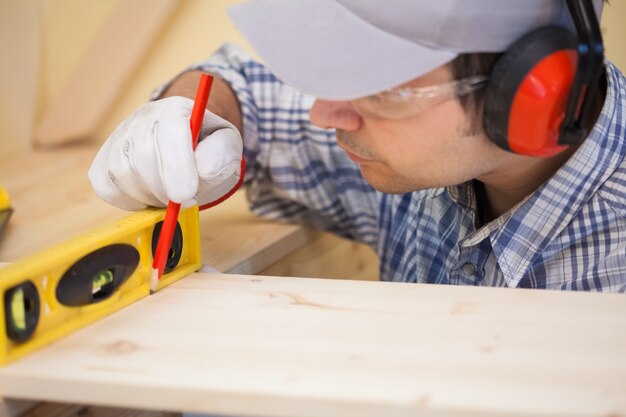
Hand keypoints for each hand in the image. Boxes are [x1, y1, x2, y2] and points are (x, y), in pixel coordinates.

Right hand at [88, 96, 242, 209]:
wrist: (189, 146)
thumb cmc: (209, 148)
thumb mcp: (227, 147)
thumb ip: (221, 155)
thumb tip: (202, 171)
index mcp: (177, 109)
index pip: (170, 133)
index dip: (176, 167)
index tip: (186, 195)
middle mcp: (143, 118)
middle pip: (143, 157)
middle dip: (166, 188)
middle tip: (186, 199)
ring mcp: (118, 138)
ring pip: (123, 174)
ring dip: (150, 196)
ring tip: (170, 193)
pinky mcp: (103, 161)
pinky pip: (107, 188)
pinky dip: (130, 200)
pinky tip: (149, 194)